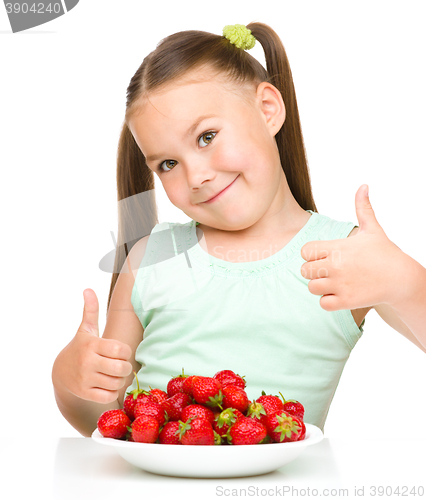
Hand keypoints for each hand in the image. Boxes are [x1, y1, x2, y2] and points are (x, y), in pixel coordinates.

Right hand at [55, 289, 132, 403]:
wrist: (61, 371)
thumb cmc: (81, 347)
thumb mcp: (86, 329)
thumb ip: (91, 310)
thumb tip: (88, 289)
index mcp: (92, 345)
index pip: (121, 349)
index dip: (125, 351)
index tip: (120, 351)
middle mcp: (87, 362)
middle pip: (122, 368)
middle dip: (126, 367)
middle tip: (121, 365)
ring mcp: (85, 379)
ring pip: (116, 383)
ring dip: (120, 380)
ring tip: (115, 375)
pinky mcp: (84, 393)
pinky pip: (108, 396)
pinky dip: (112, 392)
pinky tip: (108, 385)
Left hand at [300, 185, 408, 310]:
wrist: (402, 279)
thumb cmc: (384, 253)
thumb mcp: (373, 229)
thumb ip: (363, 208)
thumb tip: (363, 186)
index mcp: (338, 247)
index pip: (305, 251)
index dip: (311, 254)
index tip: (323, 256)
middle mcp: (335, 265)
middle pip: (304, 270)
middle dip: (313, 270)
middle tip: (328, 270)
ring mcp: (340, 284)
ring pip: (311, 287)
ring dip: (320, 286)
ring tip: (334, 282)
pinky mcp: (346, 301)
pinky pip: (323, 303)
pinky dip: (328, 301)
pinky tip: (339, 294)